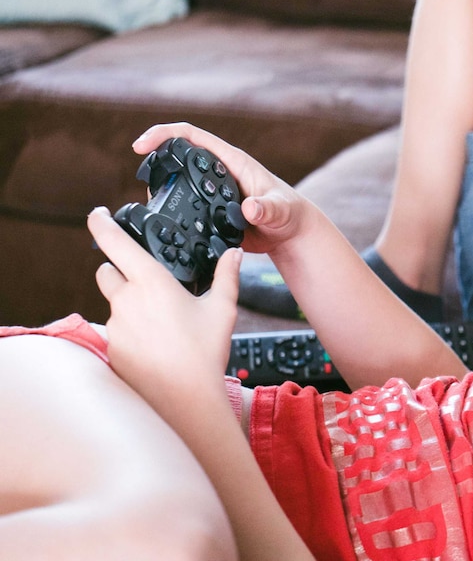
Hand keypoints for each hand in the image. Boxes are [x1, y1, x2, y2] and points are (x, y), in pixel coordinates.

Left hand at [88, 206, 240, 401]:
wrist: (186, 398)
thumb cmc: (204, 352)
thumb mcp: (223, 309)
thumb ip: (227, 276)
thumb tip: (234, 255)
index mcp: (151, 282)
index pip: (115, 242)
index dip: (101, 223)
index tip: (98, 214)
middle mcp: (126, 300)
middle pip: (106, 271)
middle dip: (119, 271)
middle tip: (146, 283)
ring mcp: (115, 325)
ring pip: (113, 303)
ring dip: (128, 304)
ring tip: (160, 323)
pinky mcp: (110, 348)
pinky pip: (116, 330)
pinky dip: (131, 331)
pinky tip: (155, 344)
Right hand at [132, 123, 311, 256]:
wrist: (291, 235)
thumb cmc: (290, 215)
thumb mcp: (280, 210)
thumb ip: (266, 209)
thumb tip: (249, 208)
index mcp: (232, 161)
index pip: (192, 136)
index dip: (165, 135)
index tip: (142, 145)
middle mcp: (219, 172)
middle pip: (179, 156)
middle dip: (157, 161)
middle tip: (143, 178)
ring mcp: (213, 191)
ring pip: (179, 182)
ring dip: (161, 188)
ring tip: (151, 203)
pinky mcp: (210, 211)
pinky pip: (185, 206)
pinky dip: (171, 210)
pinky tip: (163, 222)